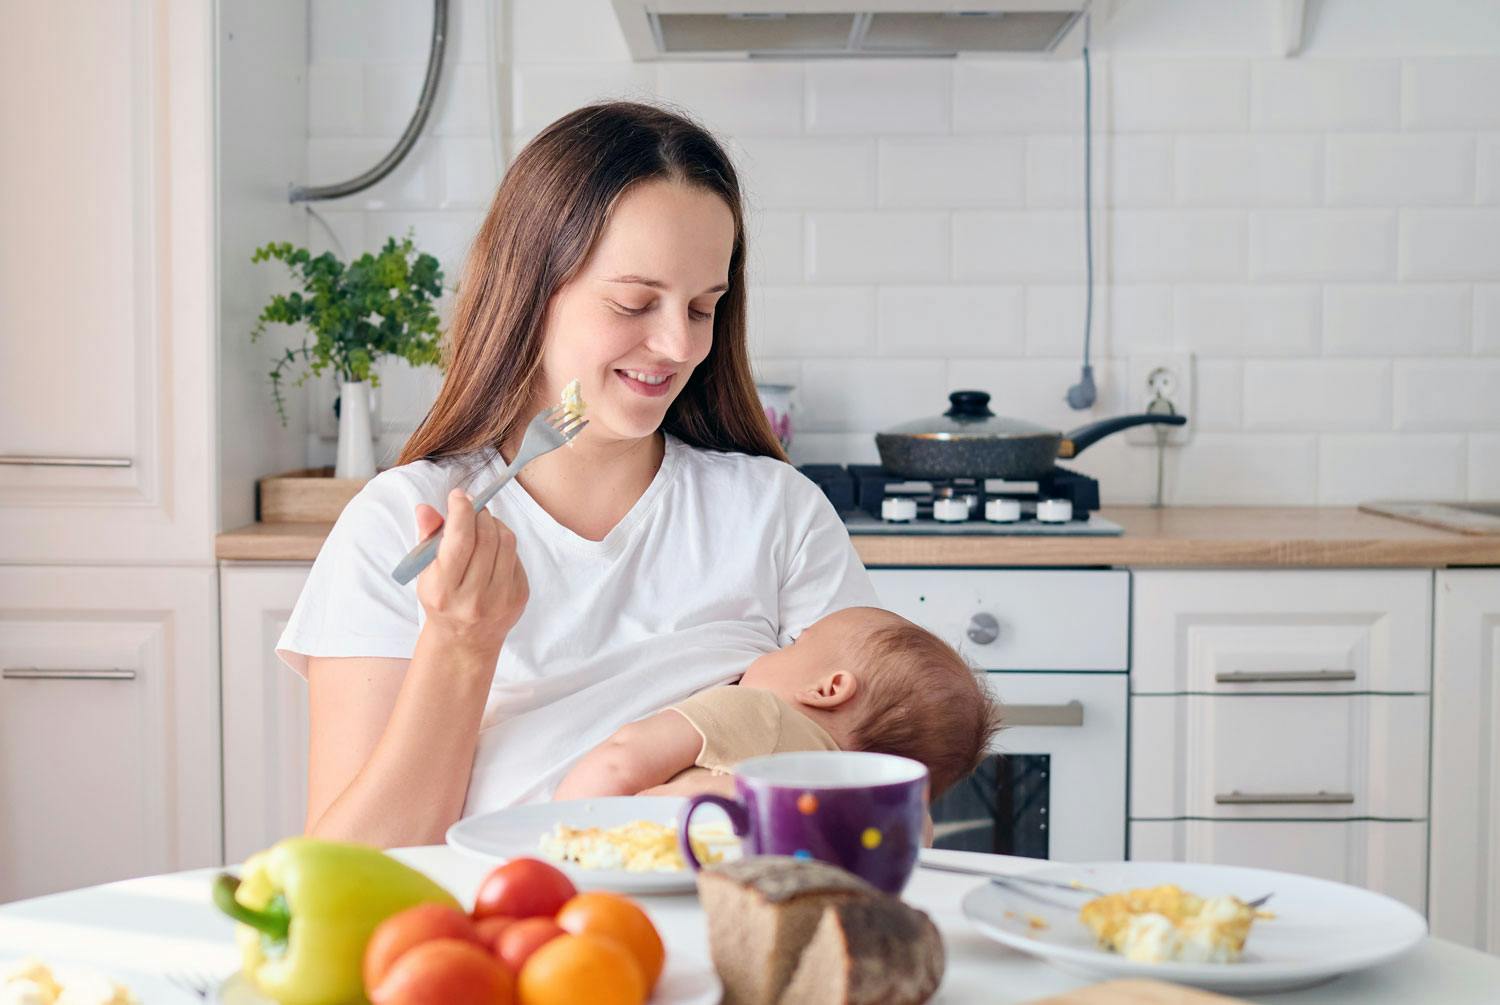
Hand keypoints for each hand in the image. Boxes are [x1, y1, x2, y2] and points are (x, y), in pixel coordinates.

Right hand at [414, 489, 528, 654]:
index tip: (459, 496)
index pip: (459, 541)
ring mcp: (500, 599)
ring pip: (506, 542)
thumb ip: (427, 538)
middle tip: (472, 508)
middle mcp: (473, 598)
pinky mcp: (519, 597)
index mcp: (443, 591)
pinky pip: (516, 556)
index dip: (461, 511)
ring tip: (483, 525)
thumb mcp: (426, 573)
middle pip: (486, 537)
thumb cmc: (442, 600)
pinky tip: (493, 549)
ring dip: (495, 524)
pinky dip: (504, 544)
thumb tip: (426, 508)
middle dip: (479, 514)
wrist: (464, 641)